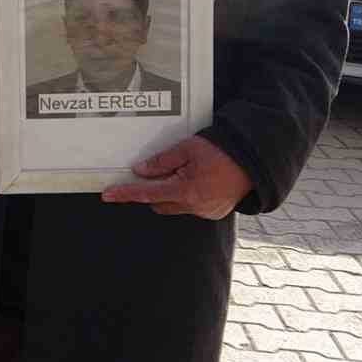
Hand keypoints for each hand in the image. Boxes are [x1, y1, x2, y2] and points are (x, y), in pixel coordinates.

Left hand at [101, 134, 253, 217]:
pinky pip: (191, 207)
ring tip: (181, 172)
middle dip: (151, 191)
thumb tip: (139, 171)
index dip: (126, 194)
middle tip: (153, 172)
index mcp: (186, 191)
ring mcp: (206, 212)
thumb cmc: (220, 151)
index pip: (147, 194)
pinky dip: (185, 196)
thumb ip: (161, 162)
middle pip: (159, 203)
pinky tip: (195, 179)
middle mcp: (195, 207)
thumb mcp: (187, 149)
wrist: (254, 162)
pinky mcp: (215, 212)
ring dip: (169, 193)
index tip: (107, 195)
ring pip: (175, 206)